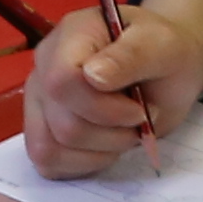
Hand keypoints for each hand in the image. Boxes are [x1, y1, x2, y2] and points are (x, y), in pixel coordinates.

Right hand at [21, 0, 202, 176]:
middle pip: (63, 125)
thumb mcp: (161, 45)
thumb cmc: (162, 53)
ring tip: (124, 131)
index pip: (62, 82)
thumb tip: (93, 75)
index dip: (102, 108)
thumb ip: (131, 56)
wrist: (164, 69)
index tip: (139, 110)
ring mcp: (39, 102)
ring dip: (101, 151)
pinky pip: (48, 163)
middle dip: (112, 133)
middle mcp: (44, 69)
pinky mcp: (41, 131)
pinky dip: (84, 164)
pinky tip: (106, 146)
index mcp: (70, 37)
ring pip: (52, 149)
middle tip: (141, 117)